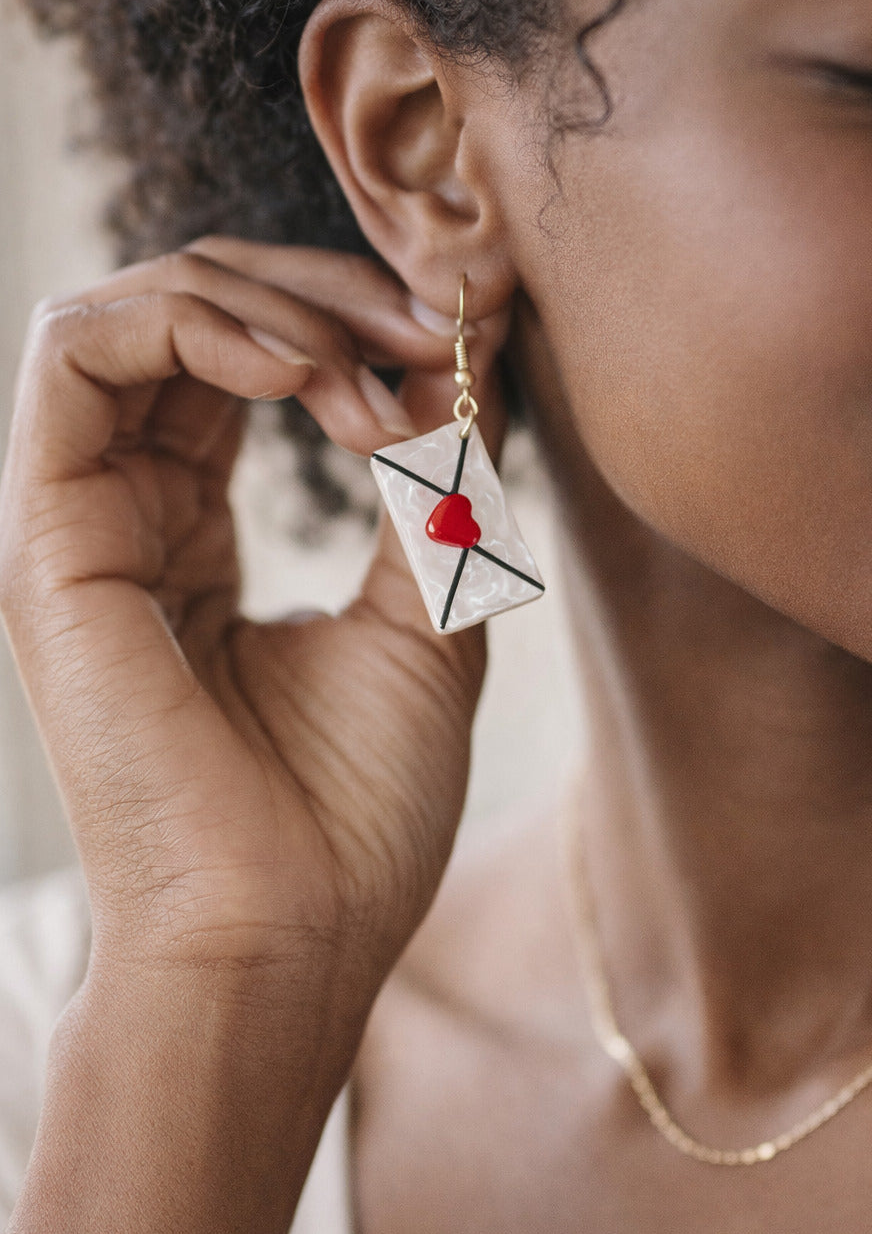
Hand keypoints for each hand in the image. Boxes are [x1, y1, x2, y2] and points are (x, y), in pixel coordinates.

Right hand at [0, 237, 511, 1027]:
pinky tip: (307, 375)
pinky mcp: (47, 536)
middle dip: (323, 292)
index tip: (462, 345)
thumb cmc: (353, 812)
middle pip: (191, 315)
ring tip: (373, 368)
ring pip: (131, 308)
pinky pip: (77, 352)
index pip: (244, 363)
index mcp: (194, 536)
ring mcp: (80, 521)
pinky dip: (198, 322)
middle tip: (431, 325)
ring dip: (270, 301)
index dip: (349, 322)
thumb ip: (432, 488)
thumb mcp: (426, 616)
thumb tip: (462, 362)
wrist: (286, 942)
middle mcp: (127, 515)